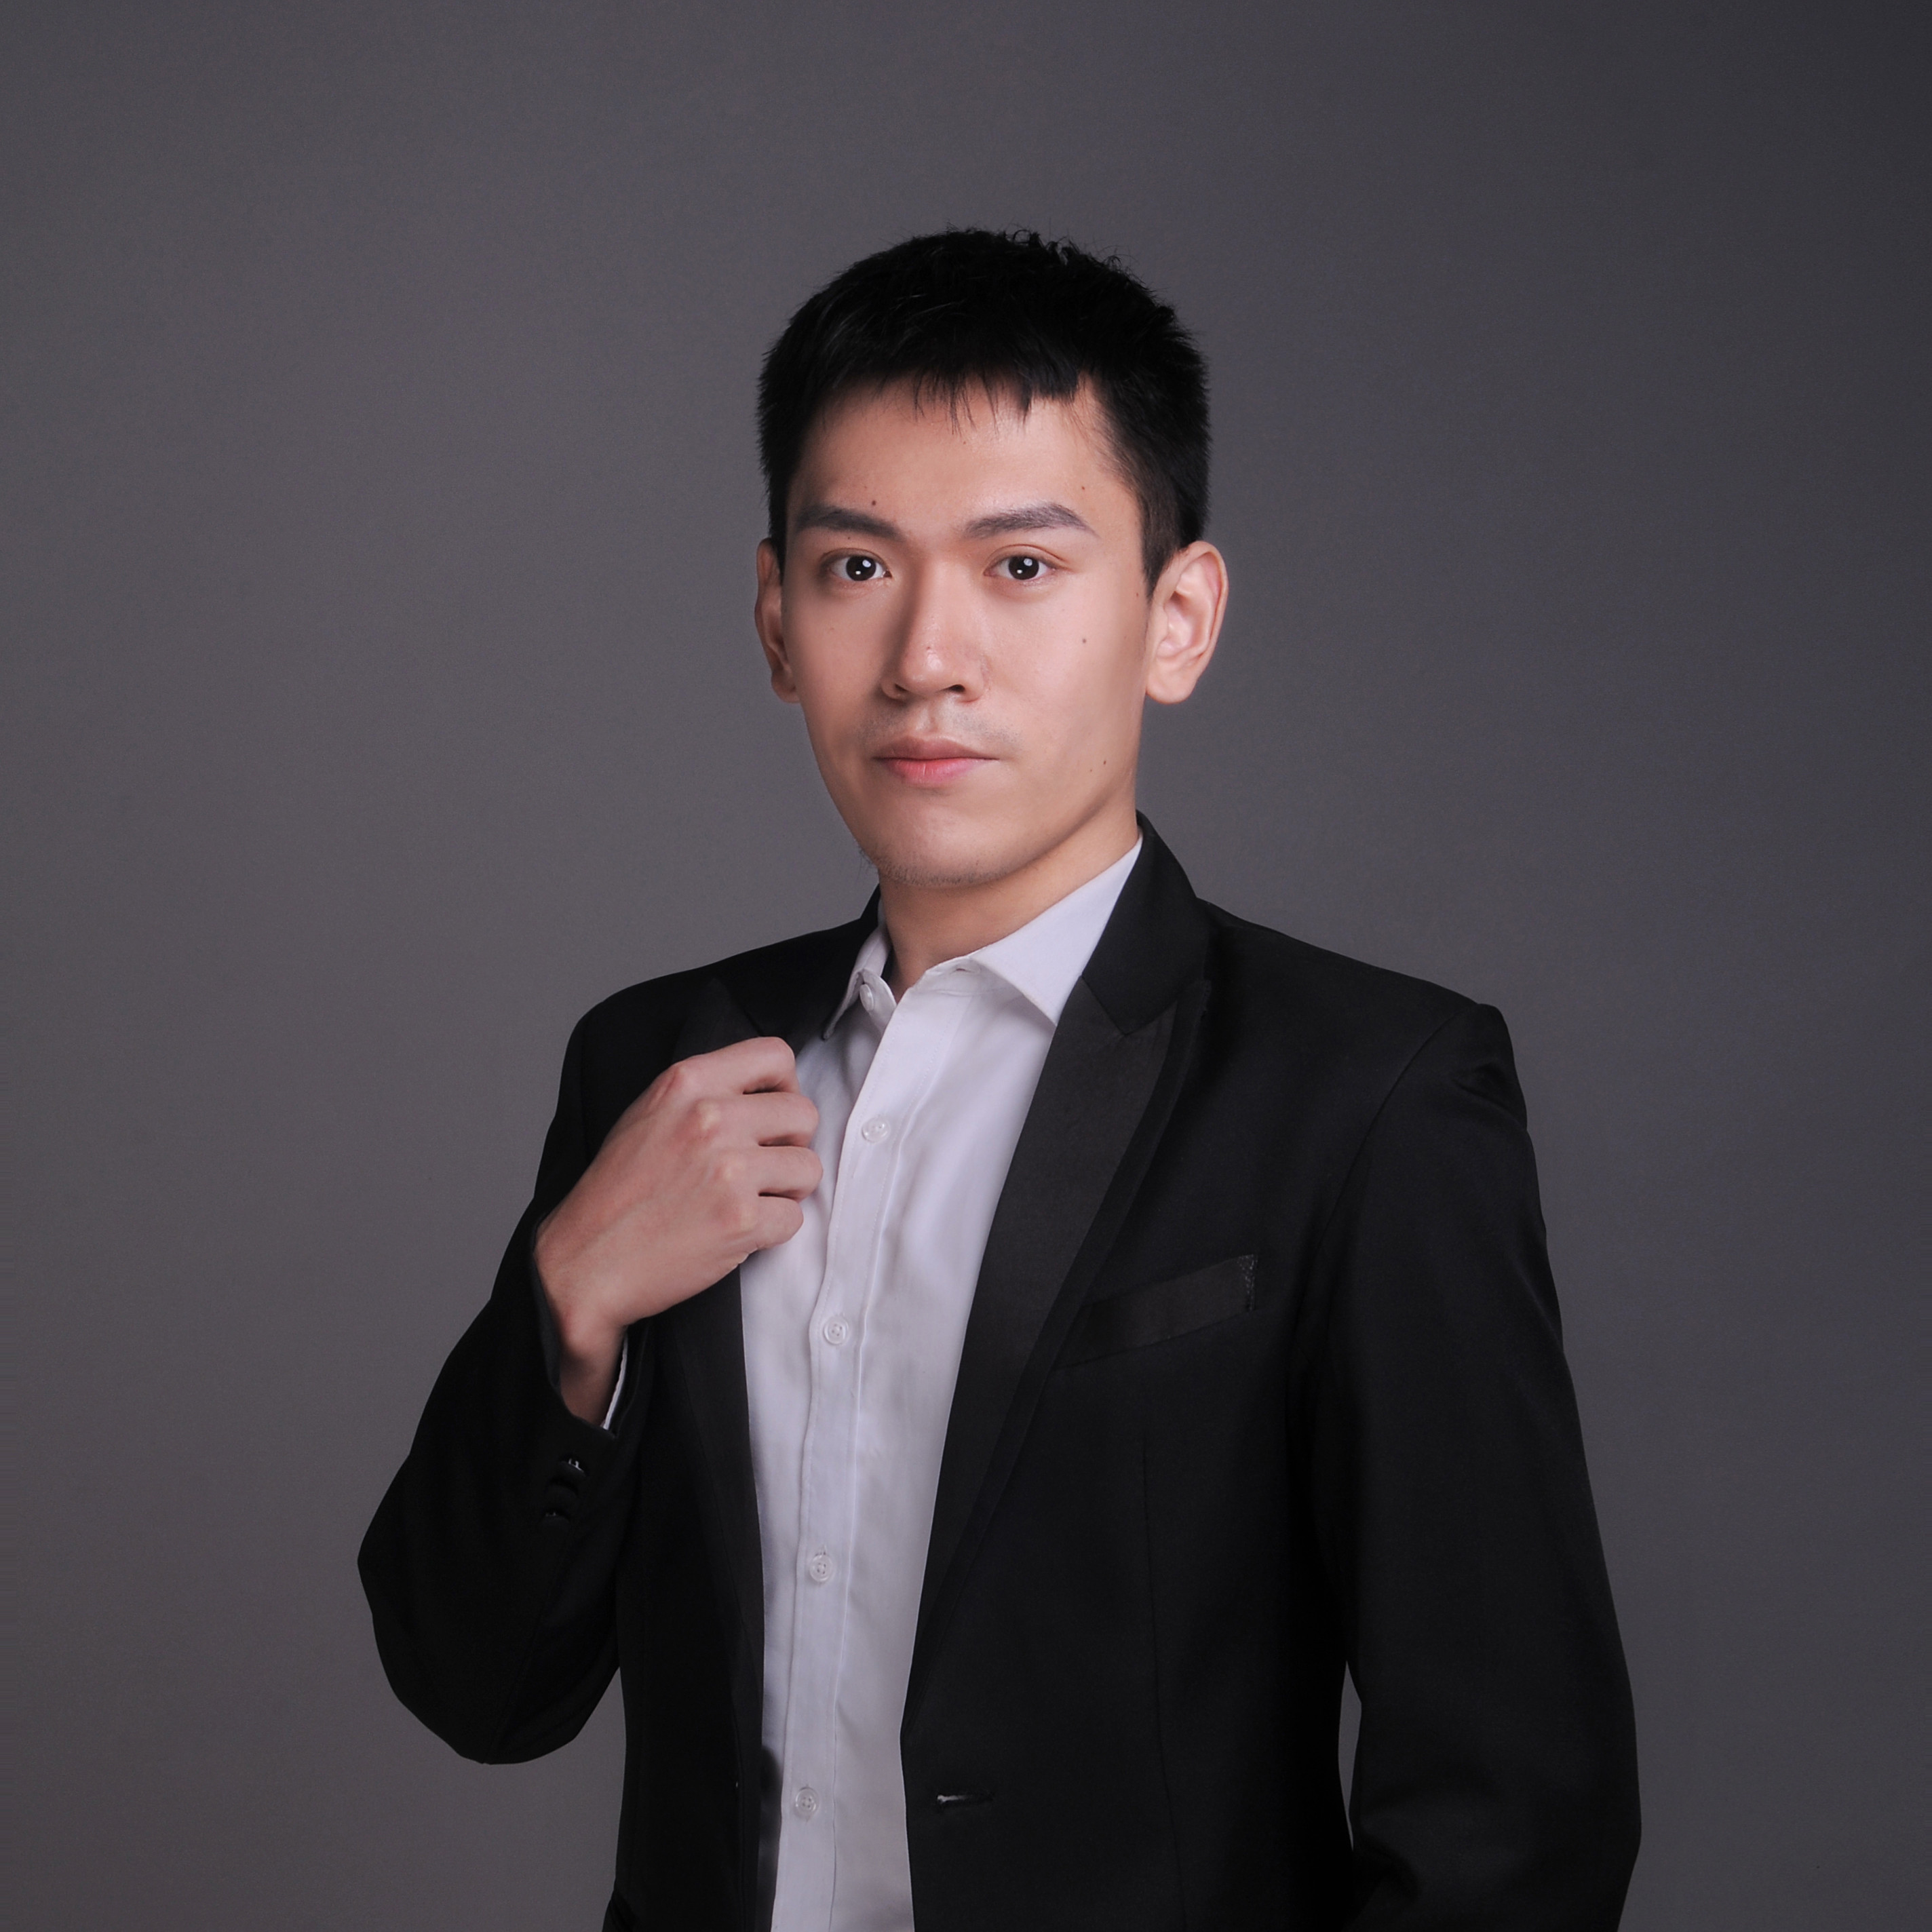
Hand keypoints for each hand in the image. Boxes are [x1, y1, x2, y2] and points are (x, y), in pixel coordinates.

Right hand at [534, 1036, 820, 1419]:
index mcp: (687, 1083)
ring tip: (750, 1200)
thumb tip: (765, 1092)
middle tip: (765, 1166)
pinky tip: (738, 1231)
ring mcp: (729, 1170)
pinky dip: (772, 1230)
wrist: (585, 1261)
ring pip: (808, 1168)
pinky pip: (794, 1218)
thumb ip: (704, 1093)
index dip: (787, 1086)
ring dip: (788, 1189)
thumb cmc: (615, 1192)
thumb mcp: (648, 1114)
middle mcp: (711, 1118)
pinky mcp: (741, 1221)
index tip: (774, 1112)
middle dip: (793, 1143)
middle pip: (804, 1114)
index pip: (775, 1055)